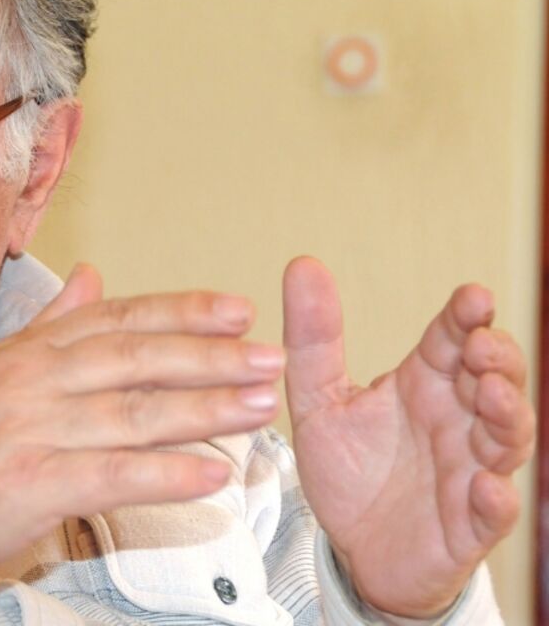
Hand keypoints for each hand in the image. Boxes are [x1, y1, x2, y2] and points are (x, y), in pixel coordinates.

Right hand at [0, 264, 285, 588]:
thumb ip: (50, 324)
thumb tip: (94, 277)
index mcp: (30, 351)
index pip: (118, 320)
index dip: (182, 313)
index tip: (237, 310)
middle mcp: (34, 381)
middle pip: (136, 358)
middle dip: (210, 356)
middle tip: (269, 357)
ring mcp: (30, 430)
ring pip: (132, 413)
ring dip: (204, 410)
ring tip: (259, 408)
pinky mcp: (28, 485)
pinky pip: (110, 475)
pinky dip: (165, 474)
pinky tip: (211, 475)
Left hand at [282, 257, 533, 616]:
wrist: (351, 548)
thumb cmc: (348, 470)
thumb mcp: (317, 400)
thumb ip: (312, 339)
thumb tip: (302, 264)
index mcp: (424, 384)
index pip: (453, 340)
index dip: (467, 318)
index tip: (472, 298)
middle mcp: (456, 421)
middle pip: (496, 379)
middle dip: (498, 359)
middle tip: (480, 344)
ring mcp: (470, 470)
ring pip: (507, 438)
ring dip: (508, 415)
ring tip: (492, 394)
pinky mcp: (469, 523)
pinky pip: (493, 511)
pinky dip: (494, 498)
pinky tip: (485, 486)